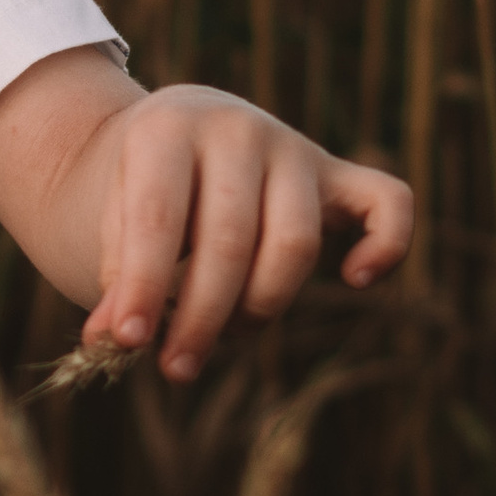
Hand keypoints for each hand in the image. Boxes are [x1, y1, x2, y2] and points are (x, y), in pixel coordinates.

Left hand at [78, 82, 413, 380]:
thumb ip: (115, 278)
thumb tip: (112, 340)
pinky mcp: (338, 173)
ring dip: (260, 306)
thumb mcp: (106, 222)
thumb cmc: (133, 192)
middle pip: (230, 240)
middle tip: (175, 366)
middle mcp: (236, 128)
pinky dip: (387, 244)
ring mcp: (294, 147)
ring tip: (223, 335)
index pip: (159, 217)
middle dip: (201, 316)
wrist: (167, 137)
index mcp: (166, 129)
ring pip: (296, 243)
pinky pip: (389, 203)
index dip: (143, 286)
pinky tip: (354, 279)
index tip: (127, 341)